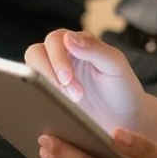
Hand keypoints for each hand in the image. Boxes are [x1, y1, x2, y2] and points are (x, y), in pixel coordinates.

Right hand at [26, 29, 150, 134]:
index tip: (68, 79)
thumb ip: (95, 48)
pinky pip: (31, 97)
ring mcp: (51, 78)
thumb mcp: (115, 65)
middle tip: (70, 96)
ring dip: (42, 89)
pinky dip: (34, 103)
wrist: (127, 120)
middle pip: (35, 54)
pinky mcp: (46, 99)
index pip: (54, 41)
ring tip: (62, 106)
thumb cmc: (122, 88)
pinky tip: (48, 116)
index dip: (57, 59)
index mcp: (75, 43)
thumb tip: (69, 37)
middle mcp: (59, 57)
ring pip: (29, 75)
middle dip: (49, 75)